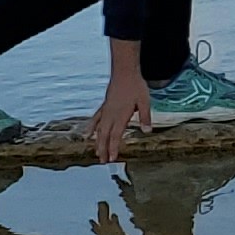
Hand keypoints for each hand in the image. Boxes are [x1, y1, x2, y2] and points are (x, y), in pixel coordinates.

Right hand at [91, 40, 150, 163]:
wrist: (124, 72)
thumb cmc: (136, 86)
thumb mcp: (145, 101)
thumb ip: (145, 117)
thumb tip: (148, 132)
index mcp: (121, 115)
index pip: (115, 135)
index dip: (113, 148)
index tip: (112, 159)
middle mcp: (111, 115)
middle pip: (105, 135)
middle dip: (103, 149)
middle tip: (103, 162)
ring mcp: (106, 110)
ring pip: (99, 129)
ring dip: (97, 142)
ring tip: (96, 154)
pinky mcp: (104, 106)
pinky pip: (95, 119)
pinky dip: (91, 128)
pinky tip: (87, 135)